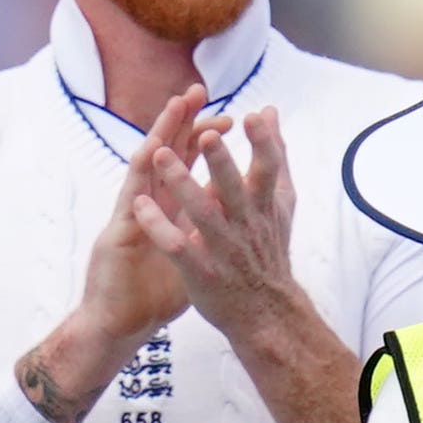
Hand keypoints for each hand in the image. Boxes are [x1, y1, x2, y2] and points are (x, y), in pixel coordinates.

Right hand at [14, 92, 200, 422]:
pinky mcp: (117, 234)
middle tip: (198, 91)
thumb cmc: (154, 295)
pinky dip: (140, 176)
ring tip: (173, 107)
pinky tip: (148, 152)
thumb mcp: (190, 256)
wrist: (121, 325)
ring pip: (145, 165)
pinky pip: (131, 200)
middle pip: (166, 154)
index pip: (188, 164)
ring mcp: (131, 216)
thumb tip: (237, 217)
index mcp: (168, 209)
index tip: (231, 117)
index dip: (206, 138)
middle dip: (182, 121)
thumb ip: (206, 231)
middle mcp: (149, 205)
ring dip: (159, 135)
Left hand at [134, 106, 308, 343]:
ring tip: (161, 155)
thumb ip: (274, 156)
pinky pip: (178, 247)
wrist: (266, 310)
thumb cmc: (268, 247)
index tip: (255, 116)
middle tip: (206, 134)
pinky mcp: (202, 272)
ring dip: (182, 184)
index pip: (268, 170)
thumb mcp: (279, 202)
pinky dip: (160, 227)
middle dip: (220, 162)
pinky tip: (142, 206)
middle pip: (233, 189)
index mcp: (263, 206)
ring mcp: (223, 249)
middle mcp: (245, 225)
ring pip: (202, 214)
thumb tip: (269, 111)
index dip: (264, 144)